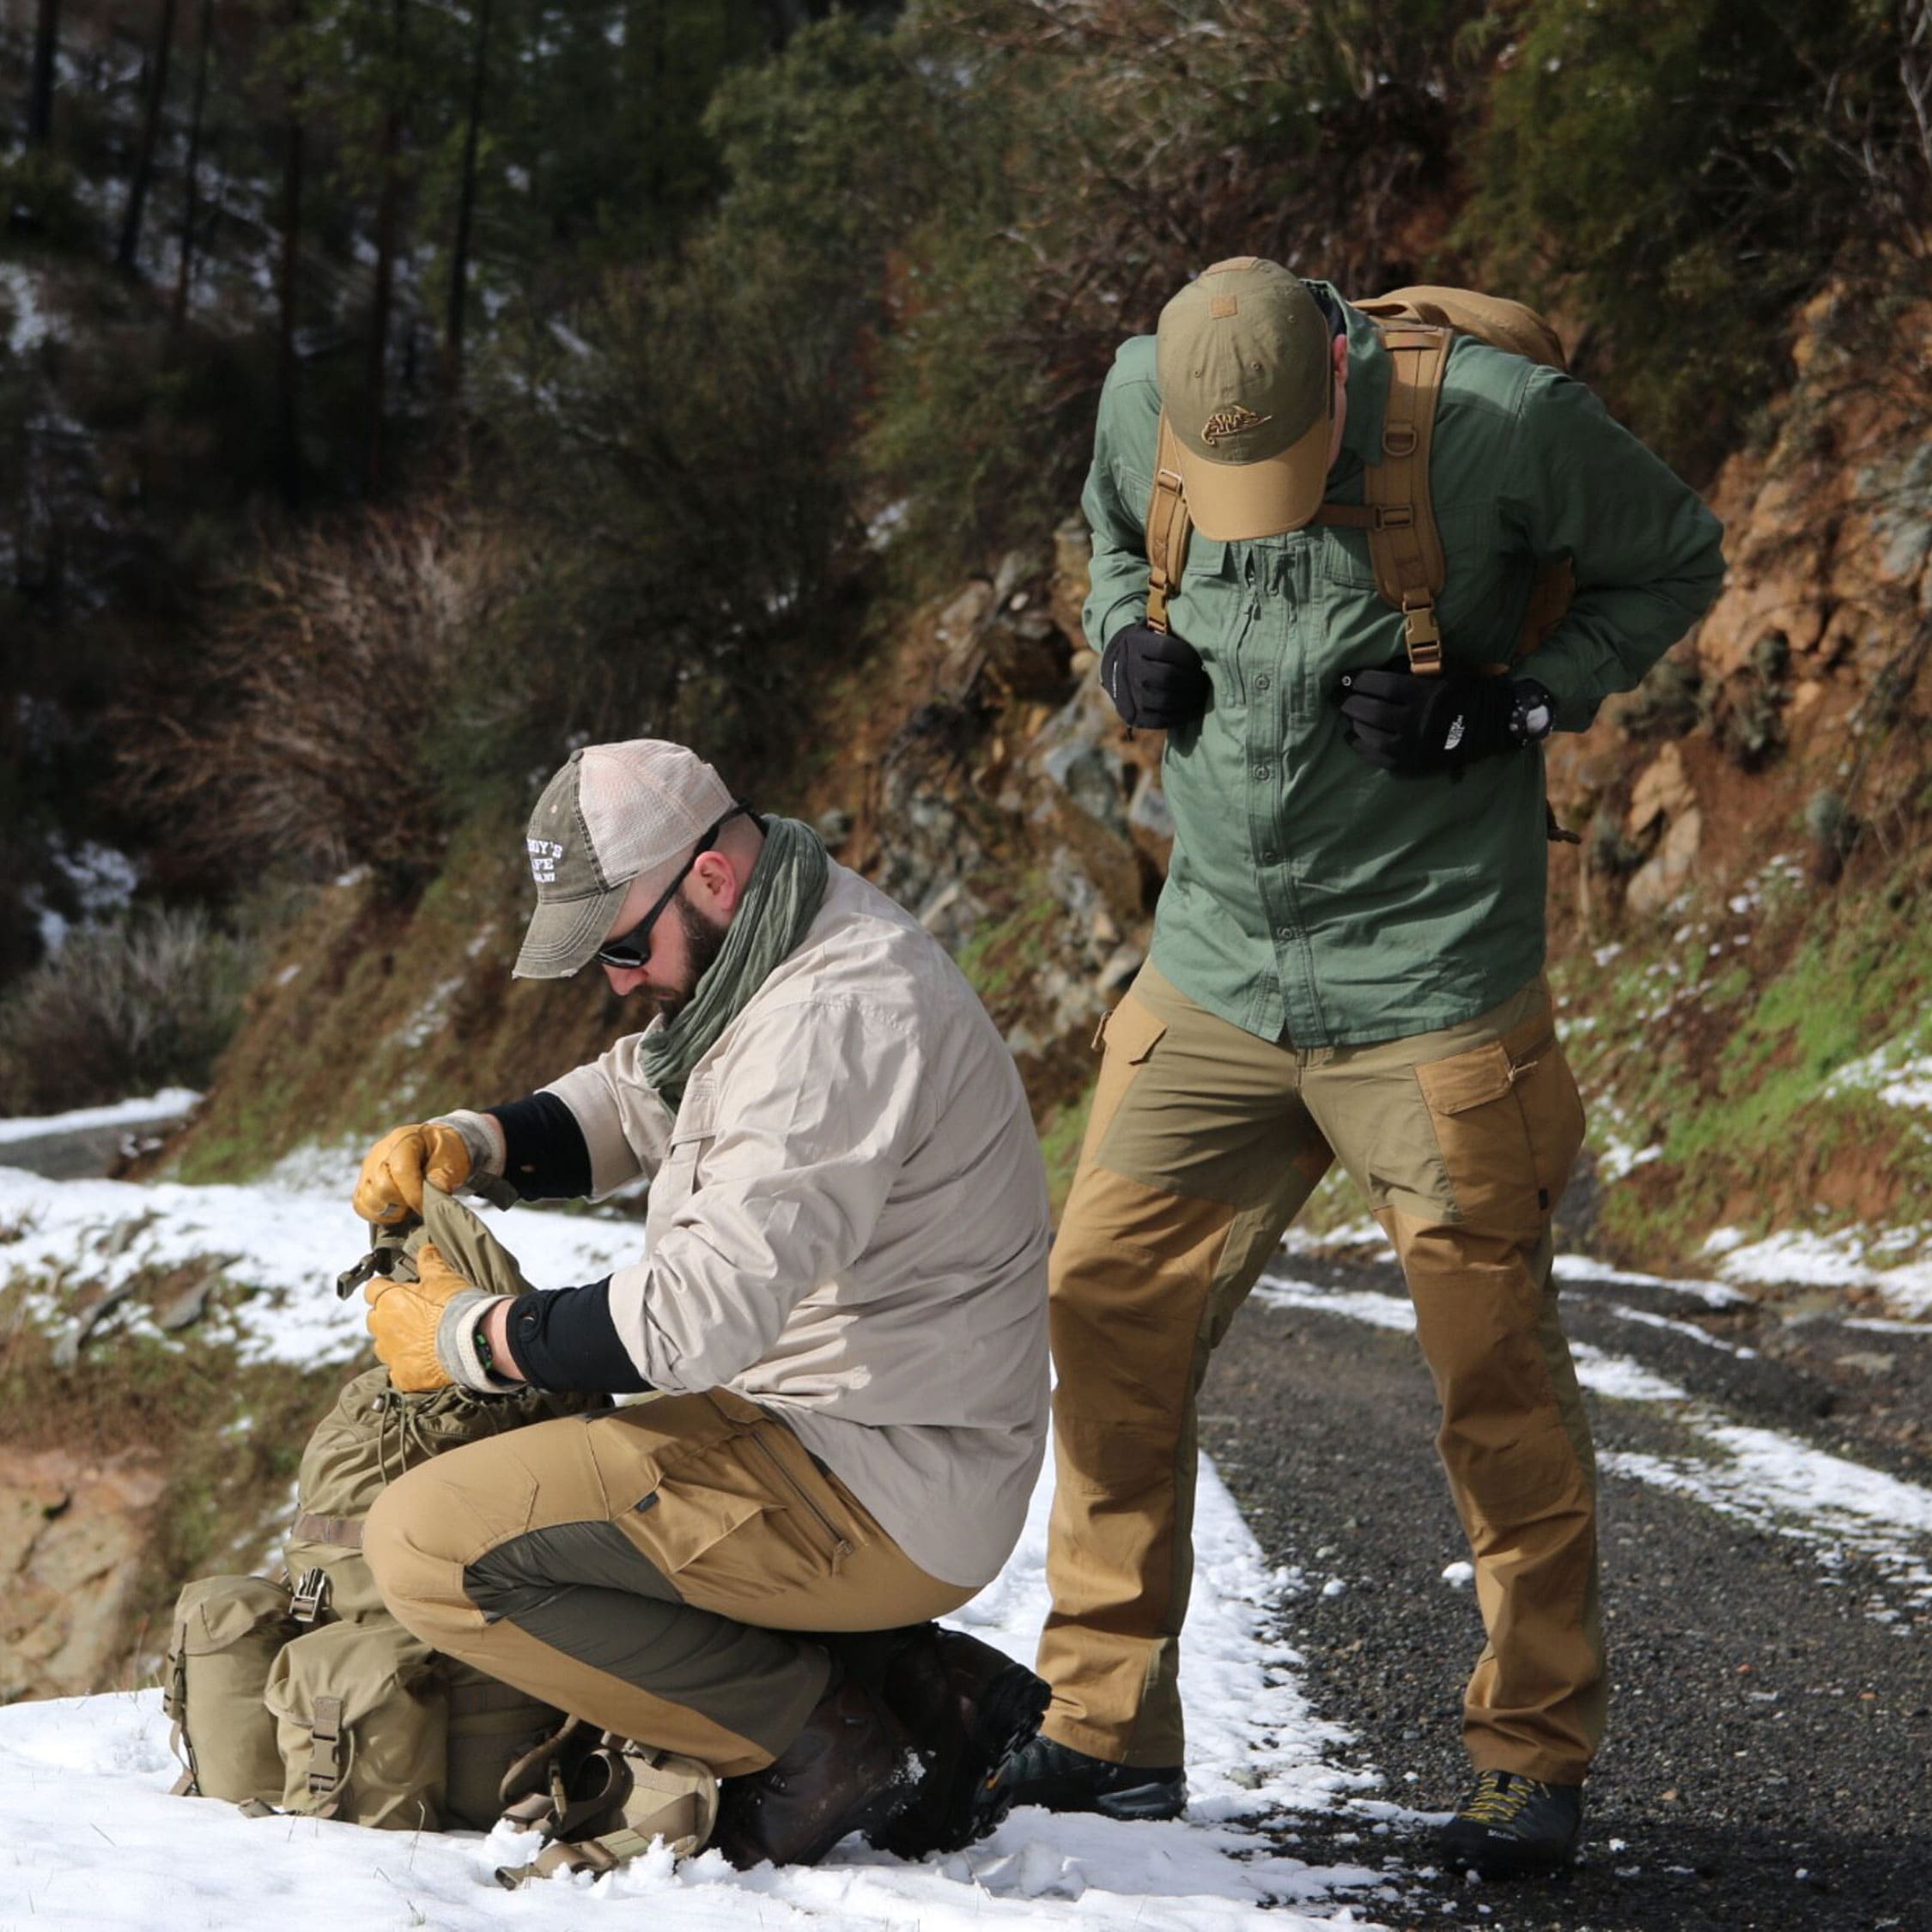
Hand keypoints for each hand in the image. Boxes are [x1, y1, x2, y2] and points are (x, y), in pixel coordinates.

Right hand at [352, 1121, 473, 1224]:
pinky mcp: (363, 1183)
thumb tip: (433, 1195)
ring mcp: (368, 1168)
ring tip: (409, 1203)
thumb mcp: (452, 1157)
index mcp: (404, 1140)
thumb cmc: (444, 1152)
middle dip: (404, 1203)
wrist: (434, 1148)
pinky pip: (361, 1206)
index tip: (427, 1207)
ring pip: (368, 1200)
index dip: (415, 1195)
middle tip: (420, 1201)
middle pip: (382, 1188)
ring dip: (391, 1210)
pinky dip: (378, 1214)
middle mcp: (379, 1152)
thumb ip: (443, 1175)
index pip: (401, 1172)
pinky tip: (397, 1209)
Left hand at [363, 1242, 472, 1391]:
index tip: (397, 1289)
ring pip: (384, 1346)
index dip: (385, 1288)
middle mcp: (383, 1328)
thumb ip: (430, 1262)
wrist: (469, 1343)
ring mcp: (391, 1355)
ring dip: (396, 1342)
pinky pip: (399, 1371)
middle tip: (412, 1315)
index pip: (372, 1289)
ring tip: (420, 1340)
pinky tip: (426, 1362)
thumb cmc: (455, 1307)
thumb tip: (425, 1249)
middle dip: (388, 1316)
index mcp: (389, 1300)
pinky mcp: (402, 1376)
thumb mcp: (444, 1277)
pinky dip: (409, 1366)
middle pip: (375, 1318)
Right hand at [1100, 623, 1209, 729]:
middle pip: (1167, 677)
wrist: (1117, 663)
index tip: (1201, 659)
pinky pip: (1160, 720)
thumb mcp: (1156, 628)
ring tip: (1201, 694)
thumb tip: (1204, 636)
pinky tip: (1192, 708)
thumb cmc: (1148, 643)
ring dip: (1189, 699)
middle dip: (1191, 679)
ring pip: (1165, 701)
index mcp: (1136, 643)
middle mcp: (1129, 669)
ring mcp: (1129, 695)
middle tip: (1205, 679)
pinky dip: (1180, 716)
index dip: (1188, 656)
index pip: (1166, 650)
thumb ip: (1175, 630)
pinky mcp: (1132, 715)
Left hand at [1334, 664, 1549, 773]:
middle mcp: (1416, 721)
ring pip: (1372, 735)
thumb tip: (1378, 666)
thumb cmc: (1465, 691)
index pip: (1382, 686)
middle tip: (1342, 697)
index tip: (1349, 678)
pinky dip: (1362, 746)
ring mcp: (1413, 746)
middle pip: (1372, 711)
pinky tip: (1354, 737)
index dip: (1360, 680)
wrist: (1491, 725)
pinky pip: (1378, 757)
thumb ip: (1414, 668)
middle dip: (1352, 702)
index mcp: (1425, 694)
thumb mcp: (1444, 670)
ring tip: (1350, 715)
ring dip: (1356, 723)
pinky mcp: (1412, 765)